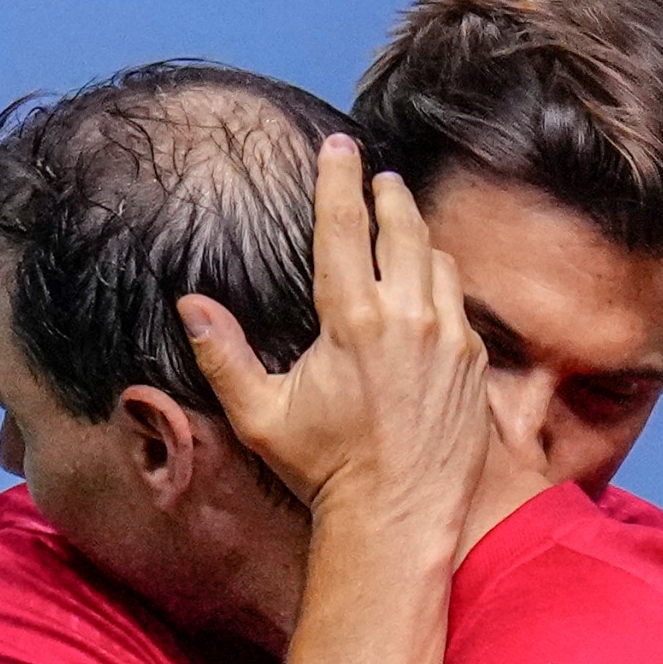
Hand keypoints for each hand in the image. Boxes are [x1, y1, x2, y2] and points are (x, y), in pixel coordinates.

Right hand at [176, 134, 488, 535]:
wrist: (398, 517)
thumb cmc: (326, 470)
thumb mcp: (261, 416)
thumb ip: (224, 355)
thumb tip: (190, 304)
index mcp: (353, 319)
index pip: (345, 226)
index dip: (340, 178)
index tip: (339, 145)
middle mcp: (408, 317)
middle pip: (403, 228)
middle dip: (388, 194)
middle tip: (377, 175)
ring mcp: (448, 338)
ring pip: (437, 260)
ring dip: (418, 234)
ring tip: (403, 222)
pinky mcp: (472, 364)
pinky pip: (459, 301)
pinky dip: (441, 280)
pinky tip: (429, 282)